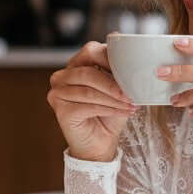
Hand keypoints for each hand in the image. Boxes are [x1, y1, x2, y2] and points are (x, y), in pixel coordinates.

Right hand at [47, 40, 138, 161]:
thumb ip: (120, 73)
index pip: (91, 51)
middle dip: (113, 84)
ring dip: (114, 99)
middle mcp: (62, 76)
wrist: (101, 143)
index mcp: (76, 64)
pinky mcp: (60, 110)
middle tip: (132, 94)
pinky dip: (109, 109)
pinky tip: (123, 112)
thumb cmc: (109, 114)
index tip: (132, 71)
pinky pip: (87, 106)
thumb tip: (135, 62)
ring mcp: (58, 93)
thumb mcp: (118, 89)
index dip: (112, 60)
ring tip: (131, 105)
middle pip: (88, 72)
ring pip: (89, 91)